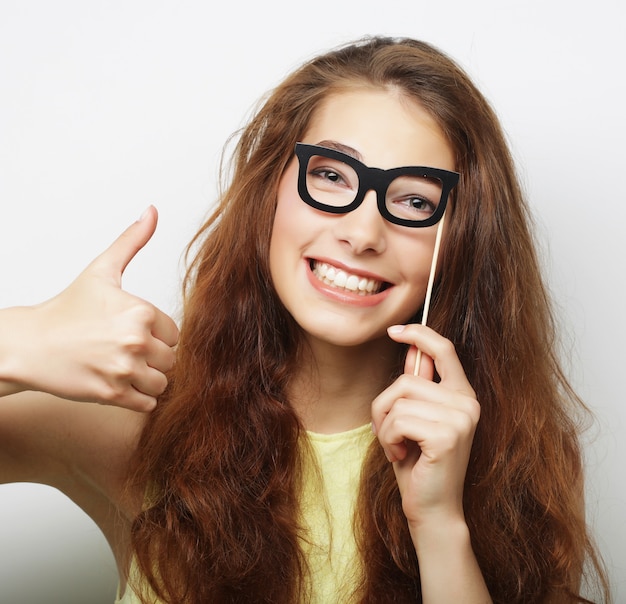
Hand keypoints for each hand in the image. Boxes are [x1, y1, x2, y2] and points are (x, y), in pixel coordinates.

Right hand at [14, 206, 178, 410]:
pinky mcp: (111, 395)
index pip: (175, 333)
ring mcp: (124, 370)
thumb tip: (151, 210)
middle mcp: (136, 340)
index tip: (133, 332)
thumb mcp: (102, 270)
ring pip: (163, 382)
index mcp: (141, 311)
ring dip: (148, 379)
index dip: (157, 335)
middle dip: (153, 358)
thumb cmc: (67, 308)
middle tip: (126, 351)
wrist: (29, 344)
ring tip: (123, 367)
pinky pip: (148, 403)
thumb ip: (132, 241)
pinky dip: (138, 397)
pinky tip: (118, 383)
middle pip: (171, 359)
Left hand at [371, 324, 479, 528]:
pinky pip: (398, 420)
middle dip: (384, 406)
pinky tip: (400, 456)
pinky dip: (388, 438)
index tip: (395, 330)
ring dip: (384, 426)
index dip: (419, 333)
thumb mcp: (414, 419)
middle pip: (405, 379)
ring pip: (398, 399)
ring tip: (396, 447)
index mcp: (462, 395)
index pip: (444, 349)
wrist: (432, 509)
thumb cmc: (419, 465)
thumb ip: (416, 386)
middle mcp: (467, 402)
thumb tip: (408, 350)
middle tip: (388, 434)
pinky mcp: (447, 435)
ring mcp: (460, 418)